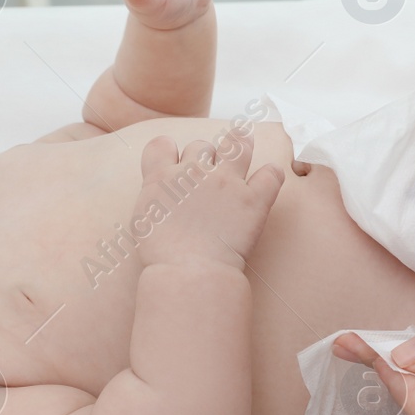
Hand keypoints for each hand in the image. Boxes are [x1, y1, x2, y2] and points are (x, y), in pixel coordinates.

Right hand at [134, 129, 283, 272]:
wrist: (189, 272)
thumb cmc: (162, 256)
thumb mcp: (142, 223)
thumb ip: (153, 201)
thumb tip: (162, 199)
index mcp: (161, 179)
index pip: (161, 146)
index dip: (168, 152)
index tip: (175, 162)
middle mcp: (193, 173)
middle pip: (200, 146)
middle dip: (204, 157)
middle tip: (209, 174)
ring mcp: (225, 183)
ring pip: (236, 144)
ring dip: (240, 143)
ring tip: (243, 142)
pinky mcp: (253, 199)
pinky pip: (270, 175)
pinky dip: (272, 175)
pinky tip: (268, 180)